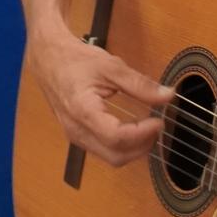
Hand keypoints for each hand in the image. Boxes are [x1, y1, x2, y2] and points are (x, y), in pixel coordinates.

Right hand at [24, 18, 170, 165]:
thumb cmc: (75, 60)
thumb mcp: (111, 67)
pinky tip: (134, 129)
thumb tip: (168, 96)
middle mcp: (76, 130)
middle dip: (141, 147)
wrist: (48, 59)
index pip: (117, 137)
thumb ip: (140, 84)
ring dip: (133, 149)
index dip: (143, 134)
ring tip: (149, 128)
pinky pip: (103, 151)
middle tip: (157, 126)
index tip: (159, 121)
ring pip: (110, 157)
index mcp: (83, 111)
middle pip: (115, 156)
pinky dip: (122, 146)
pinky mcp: (77, 135)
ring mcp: (75, 136)